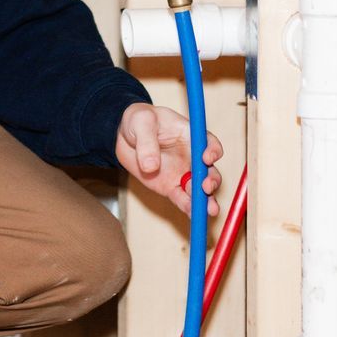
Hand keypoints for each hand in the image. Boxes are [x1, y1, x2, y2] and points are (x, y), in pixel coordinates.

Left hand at [114, 102, 223, 217]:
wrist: (124, 135)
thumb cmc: (138, 121)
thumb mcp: (141, 122)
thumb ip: (147, 142)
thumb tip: (151, 166)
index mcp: (191, 136)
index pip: (209, 143)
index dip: (212, 151)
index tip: (206, 158)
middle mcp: (192, 156)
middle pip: (209, 170)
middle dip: (212, 180)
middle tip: (206, 187)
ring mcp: (183, 173)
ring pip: (199, 189)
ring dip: (206, 200)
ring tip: (209, 210)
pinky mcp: (171, 187)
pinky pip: (183, 199)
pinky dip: (188, 208)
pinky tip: (193, 216)